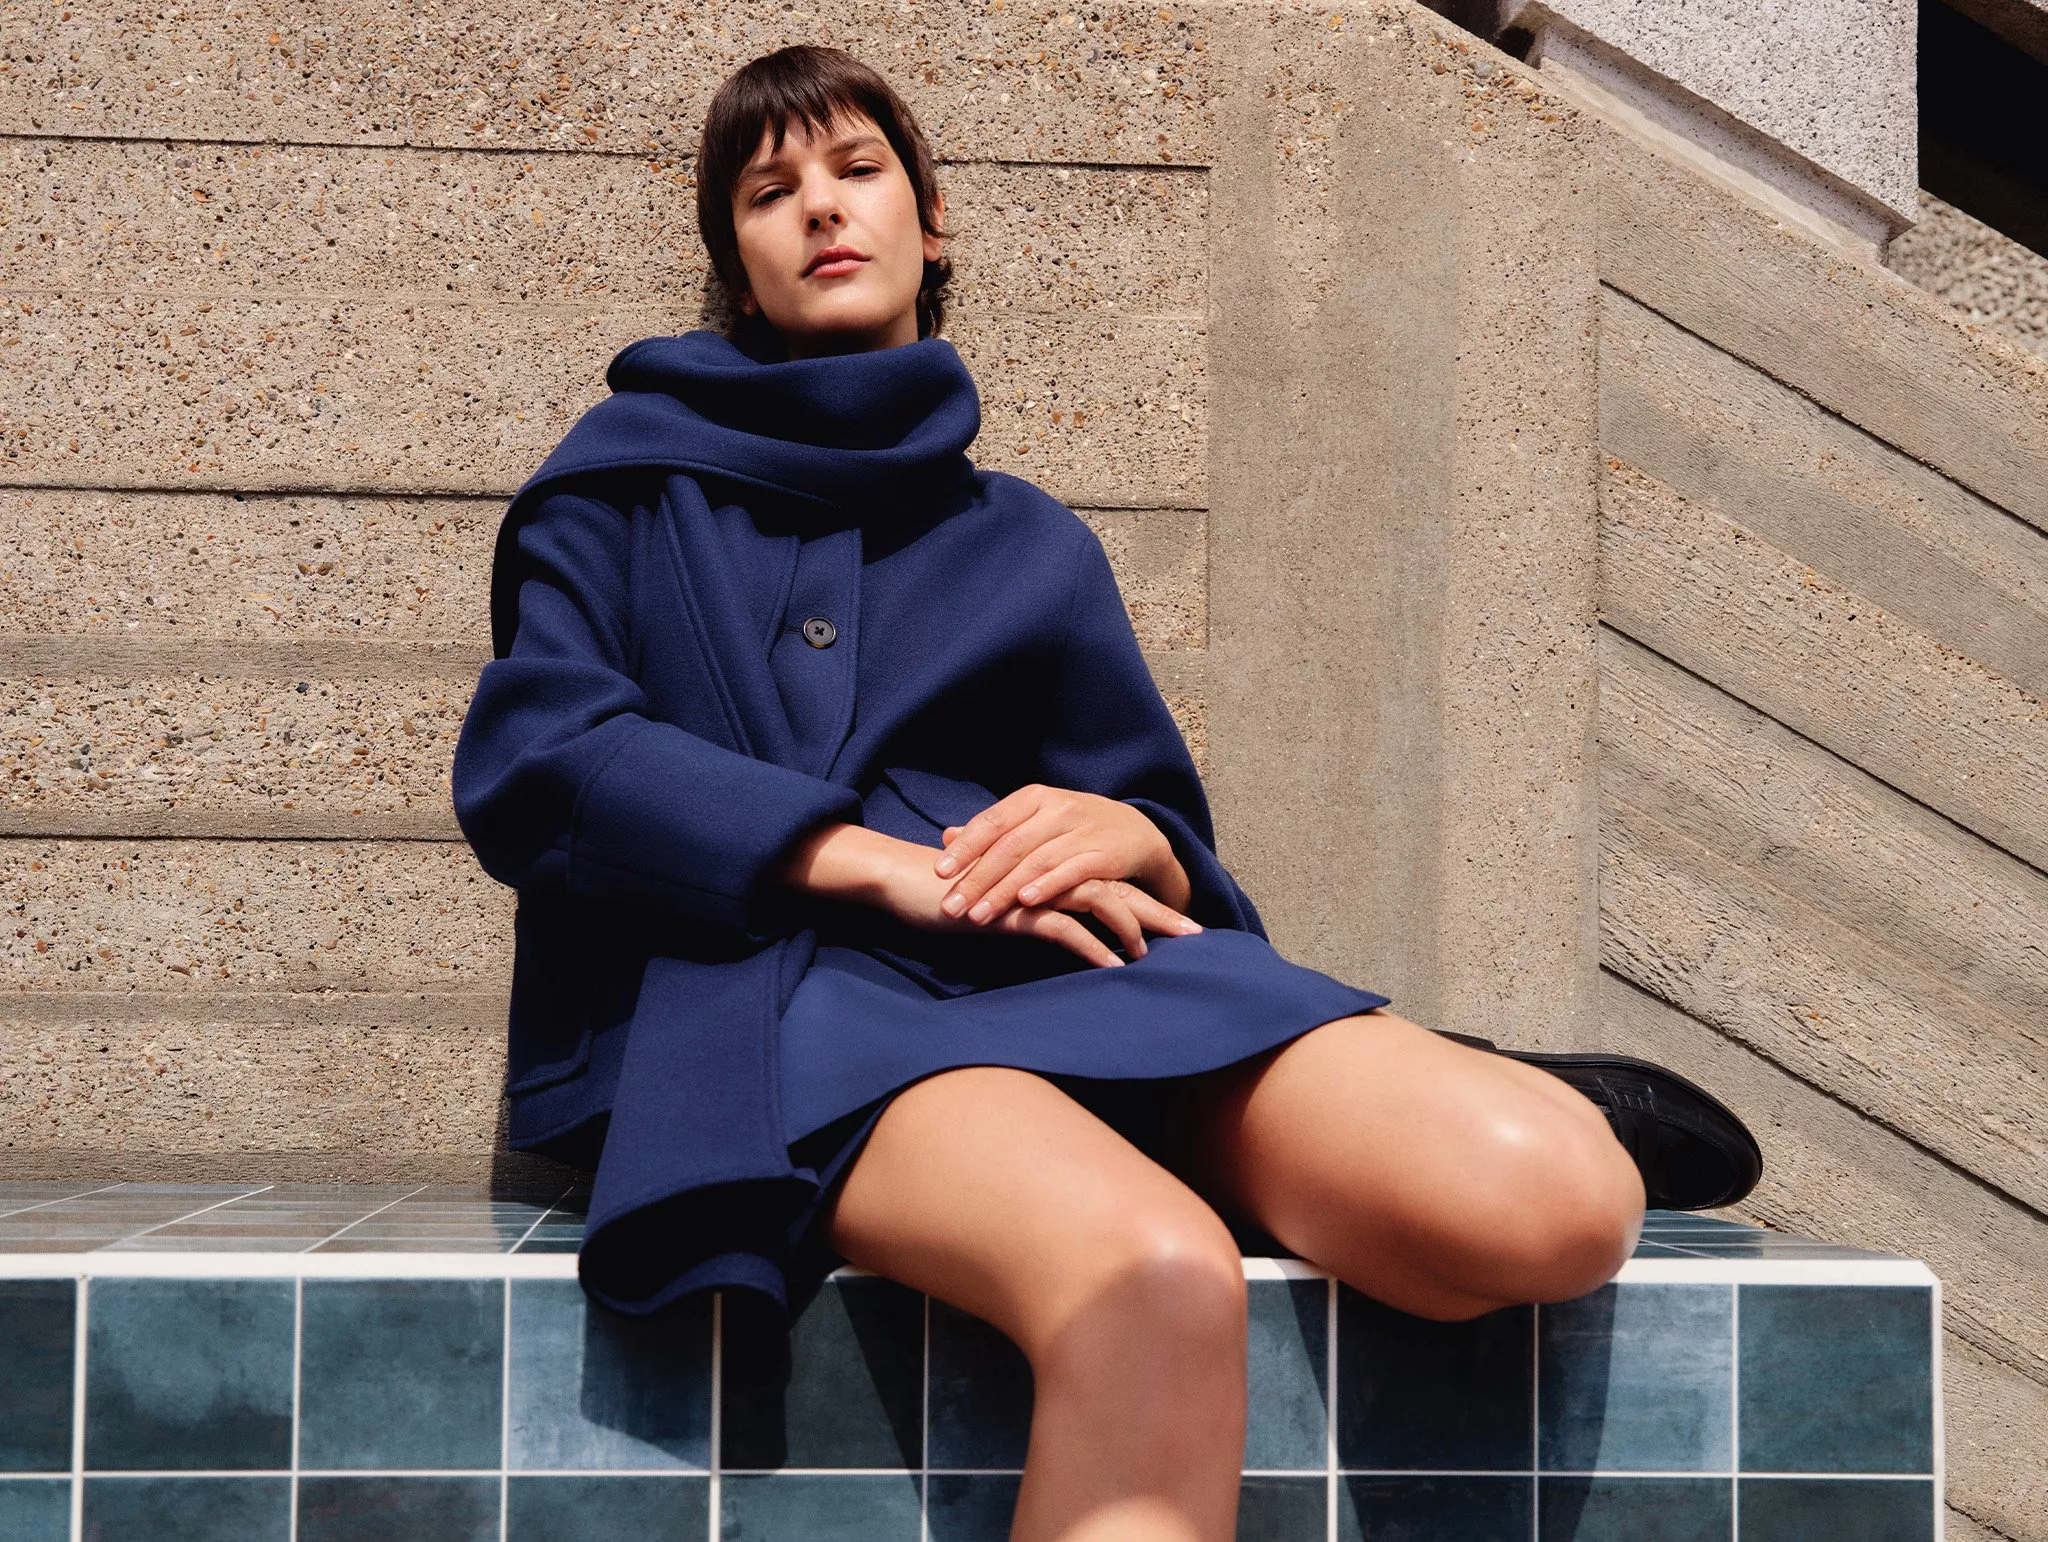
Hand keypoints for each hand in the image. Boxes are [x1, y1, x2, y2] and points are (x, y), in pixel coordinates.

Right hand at [775, 823, 1196, 967]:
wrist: (909, 883)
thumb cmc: (951, 897)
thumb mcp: (1001, 908)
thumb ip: (1031, 913)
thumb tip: (1058, 931)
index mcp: (1050, 869)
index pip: (1109, 882)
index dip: (1148, 901)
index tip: (1185, 923)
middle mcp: (1049, 873)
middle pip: (1118, 890)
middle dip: (1160, 914)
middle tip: (1200, 937)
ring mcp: (1034, 888)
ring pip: (1099, 905)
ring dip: (1134, 931)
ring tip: (1162, 956)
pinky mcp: (1016, 909)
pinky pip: (1064, 929)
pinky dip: (1094, 948)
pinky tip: (1116, 967)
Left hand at [933, 783, 1193, 924]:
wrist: (1136, 830)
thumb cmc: (1073, 828)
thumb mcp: (1034, 820)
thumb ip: (994, 831)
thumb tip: (947, 836)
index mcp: (1033, 798)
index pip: (992, 822)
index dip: (965, 847)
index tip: (938, 872)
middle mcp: (1056, 809)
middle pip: (1009, 846)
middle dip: (977, 879)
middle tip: (951, 907)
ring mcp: (1081, 830)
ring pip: (1035, 861)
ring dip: (1004, 891)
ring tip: (979, 916)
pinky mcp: (1104, 854)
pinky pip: (1072, 871)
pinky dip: (1048, 886)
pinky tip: (1026, 903)